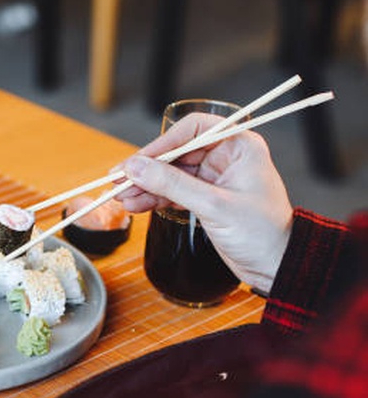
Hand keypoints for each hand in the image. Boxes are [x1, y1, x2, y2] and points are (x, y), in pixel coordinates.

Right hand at [115, 113, 293, 292]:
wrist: (277, 267)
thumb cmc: (263, 233)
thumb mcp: (214, 206)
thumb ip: (172, 185)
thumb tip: (136, 168)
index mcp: (238, 146)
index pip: (192, 130)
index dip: (162, 143)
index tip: (137, 160)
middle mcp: (225, 157)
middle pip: (175, 153)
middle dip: (147, 168)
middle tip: (119, 180)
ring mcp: (214, 178)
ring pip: (170, 174)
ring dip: (145, 185)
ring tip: (121, 197)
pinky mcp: (205, 198)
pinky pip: (172, 191)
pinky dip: (153, 198)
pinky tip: (135, 205)